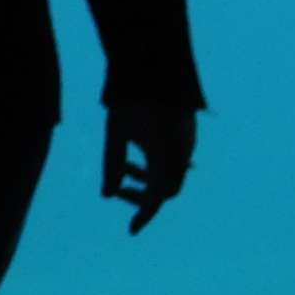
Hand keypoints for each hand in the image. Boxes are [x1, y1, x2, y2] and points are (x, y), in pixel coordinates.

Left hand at [101, 101, 196, 233]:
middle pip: (167, 189)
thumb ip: (112, 165)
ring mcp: (188, 142)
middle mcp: (182, 153)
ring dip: (149, 177)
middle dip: (144, 195)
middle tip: (120, 190)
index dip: (143, 215)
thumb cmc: (131, 97)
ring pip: (171, 174)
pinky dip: (158, 165)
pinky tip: (139, 154)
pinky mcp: (188, 132)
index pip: (156, 198)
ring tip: (124, 168)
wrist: (156, 63)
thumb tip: (107, 195)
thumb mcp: (115, 132)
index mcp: (166, 156)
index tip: (132, 231)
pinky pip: (176, 159)